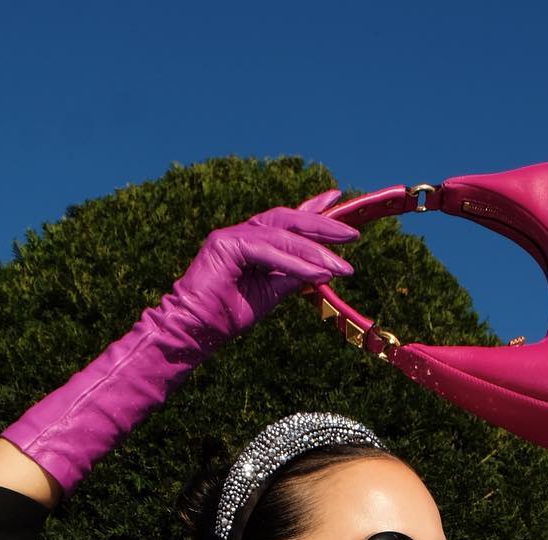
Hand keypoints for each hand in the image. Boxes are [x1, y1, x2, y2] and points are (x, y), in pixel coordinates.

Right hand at [171, 190, 359, 343]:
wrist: (195, 332)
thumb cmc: (227, 316)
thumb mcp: (269, 294)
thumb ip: (291, 277)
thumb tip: (322, 269)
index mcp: (252, 242)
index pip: (287, 222)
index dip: (312, 209)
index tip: (337, 200)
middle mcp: (243, 233)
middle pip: (288, 221)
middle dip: (322, 226)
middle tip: (352, 235)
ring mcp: (232, 235)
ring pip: (282, 236)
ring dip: (316, 251)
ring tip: (342, 266)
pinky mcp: (225, 244)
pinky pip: (269, 251)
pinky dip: (297, 263)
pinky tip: (319, 273)